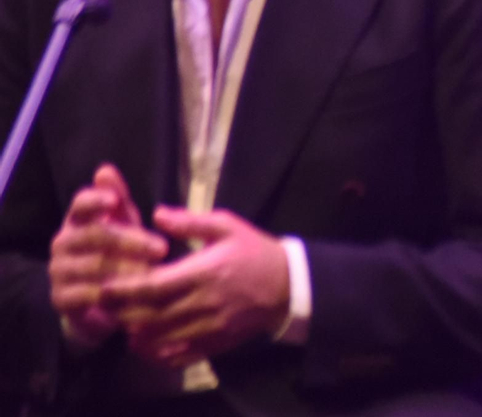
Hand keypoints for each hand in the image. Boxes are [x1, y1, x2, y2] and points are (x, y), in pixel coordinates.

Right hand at [48, 164, 167, 351]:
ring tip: (153, 273)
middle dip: (131, 241)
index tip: (114, 200)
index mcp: (78, 220)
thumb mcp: (123, 223)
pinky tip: (133, 295)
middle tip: (162, 248)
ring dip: (126, 269)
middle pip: (94, 235)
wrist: (101, 298)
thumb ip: (118, 198)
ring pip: (93, 266)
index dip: (95, 200)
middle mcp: (63, 242)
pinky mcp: (60, 298)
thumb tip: (104, 170)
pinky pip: (85, 294)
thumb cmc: (118, 250)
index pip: (81, 203)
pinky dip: (111, 295)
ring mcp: (59, 270)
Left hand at [102, 207, 289, 368]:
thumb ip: (191, 221)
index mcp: (205, 272)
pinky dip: (157, 354)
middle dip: (122, 313)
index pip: (154, 286)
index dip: (124, 290)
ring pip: (160, 339)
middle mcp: (204, 303)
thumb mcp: (228, 226)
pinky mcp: (215, 343)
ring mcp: (209, 327)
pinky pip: (179, 356)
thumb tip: (156, 214)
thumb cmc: (255, 251)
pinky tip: (146, 345)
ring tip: (122, 324)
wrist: (288, 284)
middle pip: (150, 316)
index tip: (104, 286)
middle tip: (104, 307)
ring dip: (135, 334)